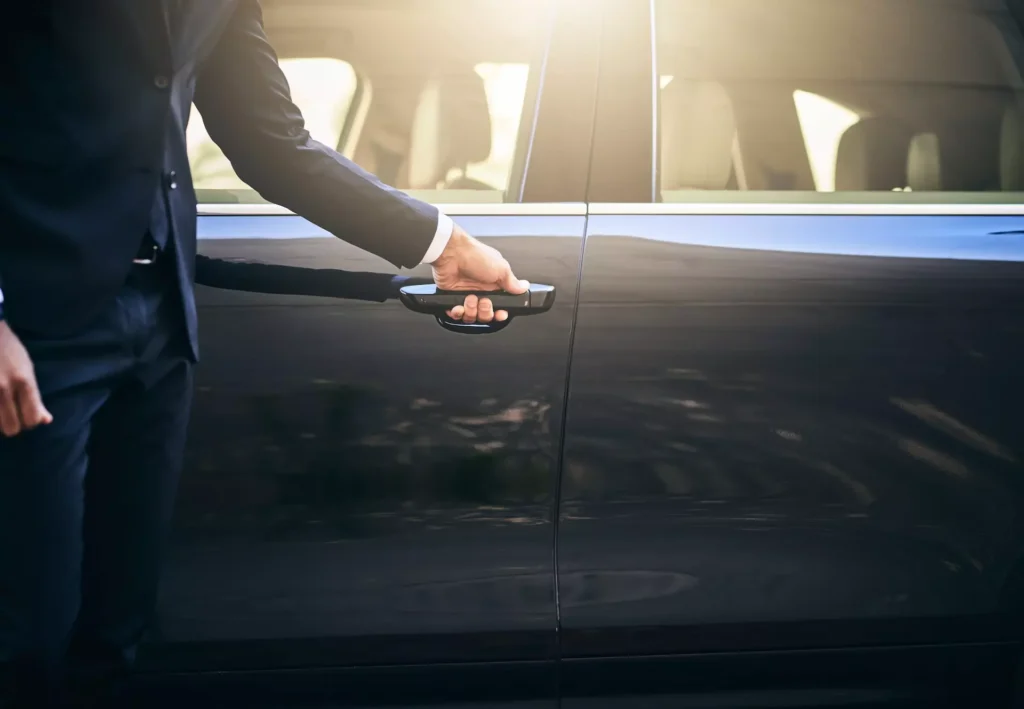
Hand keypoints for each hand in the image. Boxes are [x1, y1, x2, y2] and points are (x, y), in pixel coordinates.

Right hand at [0, 321, 51, 436]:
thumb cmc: (9, 350)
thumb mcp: (28, 370)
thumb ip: (36, 397)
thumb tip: (46, 420)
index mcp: (23, 382)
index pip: (32, 419)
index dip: (31, 421)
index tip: (26, 414)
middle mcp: (3, 389)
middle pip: (12, 428)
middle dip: (13, 424)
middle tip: (11, 413)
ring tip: (1, 406)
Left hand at [431, 224, 526, 323]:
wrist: (451, 252)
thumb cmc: (475, 256)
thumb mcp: (501, 269)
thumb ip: (512, 282)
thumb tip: (524, 287)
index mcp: (494, 286)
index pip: (500, 306)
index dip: (500, 314)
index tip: (500, 313)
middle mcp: (480, 292)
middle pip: (486, 315)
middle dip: (485, 312)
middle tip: (483, 301)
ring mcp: (465, 295)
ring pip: (471, 316)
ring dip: (471, 310)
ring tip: (469, 298)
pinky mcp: (452, 297)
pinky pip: (456, 314)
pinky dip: (457, 313)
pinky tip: (458, 306)